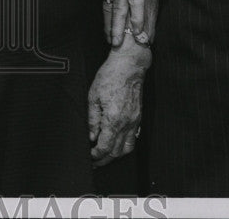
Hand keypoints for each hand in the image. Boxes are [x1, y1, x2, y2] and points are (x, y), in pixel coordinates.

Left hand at [88, 46, 149, 166]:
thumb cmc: (109, 77)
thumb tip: (91, 137)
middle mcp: (126, 124)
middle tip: (94, 162)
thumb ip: (92, 119)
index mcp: (114, 120)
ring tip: (105, 156)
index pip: (105, 147)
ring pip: (127, 148)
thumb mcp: (93, 96)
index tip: (89, 157)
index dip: (96, 155)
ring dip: (116, 155)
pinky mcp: (138, 117)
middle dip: (104, 159)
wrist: (129, 66)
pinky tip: (117, 144)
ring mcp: (135, 121)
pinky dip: (125, 146)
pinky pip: (133, 138)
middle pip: (117, 152)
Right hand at [96, 0, 162, 45]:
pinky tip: (106, 28)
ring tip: (111, 42)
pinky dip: (105, 18)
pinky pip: (104, 4)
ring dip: (110, 27)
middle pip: (119, 10)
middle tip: (119, 46)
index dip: (137, 18)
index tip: (139, 33)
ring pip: (109, 9)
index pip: (135, 1)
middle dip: (119, 28)